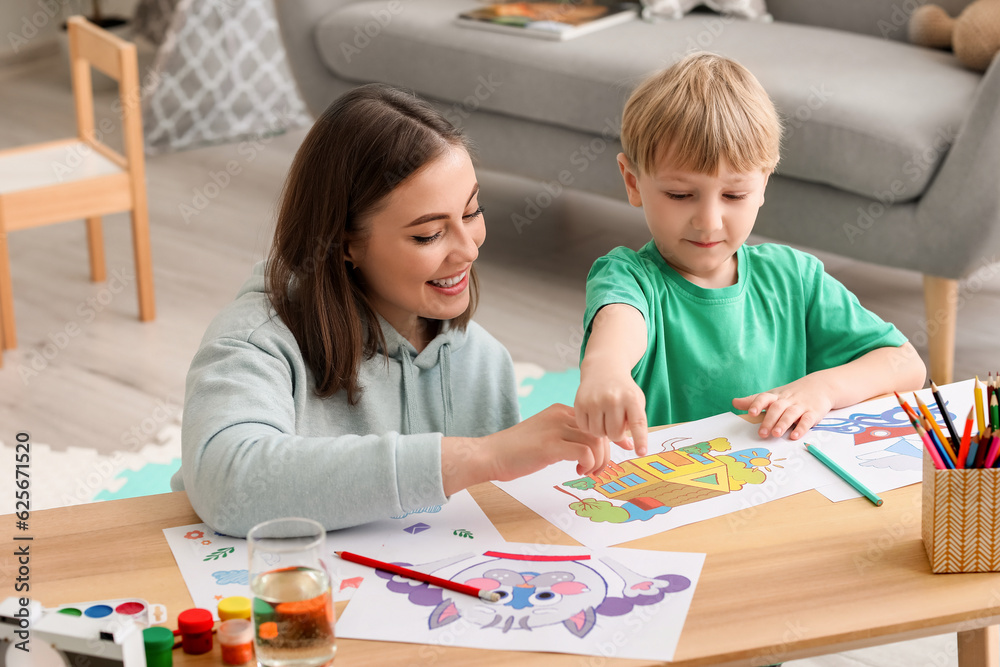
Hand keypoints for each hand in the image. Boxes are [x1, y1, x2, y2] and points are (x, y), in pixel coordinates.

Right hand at [484, 404, 612, 479]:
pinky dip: (588, 465)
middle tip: (599, 470)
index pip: (595, 421)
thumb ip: (565, 435)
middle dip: (606, 454)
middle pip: (599, 431)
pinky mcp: (550, 445)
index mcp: (559, 411)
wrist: (491, 454)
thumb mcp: (545, 434)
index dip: (610, 438)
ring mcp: (555, 429)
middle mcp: (560, 415)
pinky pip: (585, 453)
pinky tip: (578, 471)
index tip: (621, 451)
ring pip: (596, 442)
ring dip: (598, 462)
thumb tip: (590, 448)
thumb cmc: (516, 450)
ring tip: (588, 472)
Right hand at [574, 366, 647, 455]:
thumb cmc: (622, 391)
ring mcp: (595, 400)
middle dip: (615, 434)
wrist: (603, 369)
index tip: (641, 452)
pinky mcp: (580, 402)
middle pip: (615, 434)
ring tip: (604, 419)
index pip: (637, 422)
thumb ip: (635, 424)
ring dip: (601, 431)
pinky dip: (589, 427)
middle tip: (615, 423)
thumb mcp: (635, 402)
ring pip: (598, 433)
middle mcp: (613, 398)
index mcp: (631, 398)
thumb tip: (631, 448)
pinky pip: (584, 428)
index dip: (640, 439)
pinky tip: (593, 416)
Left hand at [732, 375, 834, 439]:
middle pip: (777, 408)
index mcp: (776, 396)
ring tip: (776, 434)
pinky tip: (795, 436)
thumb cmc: (791, 394)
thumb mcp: (773, 395)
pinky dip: (801, 428)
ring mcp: (801, 406)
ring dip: (783, 424)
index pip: (764, 397)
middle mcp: (787, 400)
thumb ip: (754, 400)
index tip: (750, 412)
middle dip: (769, 420)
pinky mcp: (814, 412)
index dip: (757, 404)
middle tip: (762, 433)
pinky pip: (808, 420)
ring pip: (791, 414)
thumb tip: (734, 402)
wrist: (821, 386)